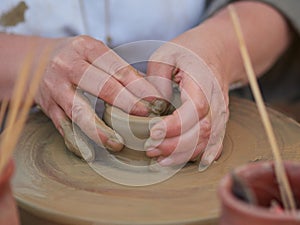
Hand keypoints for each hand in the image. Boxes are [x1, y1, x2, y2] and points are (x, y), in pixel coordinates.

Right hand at [34, 35, 165, 158]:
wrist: (35, 61)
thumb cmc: (75, 58)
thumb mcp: (94, 51)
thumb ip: (118, 69)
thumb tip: (148, 90)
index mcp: (85, 48)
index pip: (117, 69)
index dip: (139, 87)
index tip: (156, 101)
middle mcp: (68, 66)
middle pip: (103, 87)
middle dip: (128, 104)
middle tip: (147, 117)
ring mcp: (56, 88)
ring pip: (80, 112)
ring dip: (101, 130)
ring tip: (118, 143)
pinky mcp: (48, 108)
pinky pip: (64, 128)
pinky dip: (78, 142)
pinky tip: (91, 153)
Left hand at [145, 28, 228, 170]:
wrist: (217, 51)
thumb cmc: (190, 51)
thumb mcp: (166, 54)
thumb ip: (157, 78)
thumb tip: (155, 106)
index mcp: (202, 80)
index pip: (195, 109)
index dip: (175, 125)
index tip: (152, 132)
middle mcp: (216, 99)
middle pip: (203, 130)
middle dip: (175, 145)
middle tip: (150, 149)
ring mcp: (220, 111)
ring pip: (208, 141)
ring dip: (184, 154)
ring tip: (160, 159)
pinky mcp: (219, 119)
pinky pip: (216, 142)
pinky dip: (203, 155)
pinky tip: (190, 164)